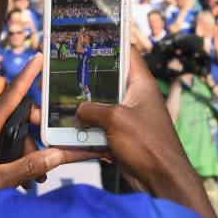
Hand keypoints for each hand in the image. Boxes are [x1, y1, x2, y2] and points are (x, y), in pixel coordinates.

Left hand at [0, 54, 99, 189]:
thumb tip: (56, 155)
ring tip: (36, 177)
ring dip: (29, 153)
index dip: (27, 75)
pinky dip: (18, 158)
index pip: (11, 95)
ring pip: (14, 135)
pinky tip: (24, 178)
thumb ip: (27, 168)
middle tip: (52, 151)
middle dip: (38, 136)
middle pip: (19, 118)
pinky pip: (5, 145)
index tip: (39, 58)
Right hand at [76, 48, 217, 217]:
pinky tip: (65, 136)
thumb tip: (77, 111)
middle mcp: (134, 97)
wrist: (162, 180)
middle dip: (83, 81)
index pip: (126, 52)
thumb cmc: (148, 145)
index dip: (109, 42)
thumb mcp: (116, 120)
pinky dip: (84, 133)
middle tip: (60, 75)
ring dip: (80, 111)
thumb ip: (92, 110)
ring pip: (99, 107)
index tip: (88, 37)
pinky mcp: (121, 137)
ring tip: (55, 106)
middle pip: (106, 81)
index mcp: (140, 83)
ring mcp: (127, 117)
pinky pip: (98, 130)